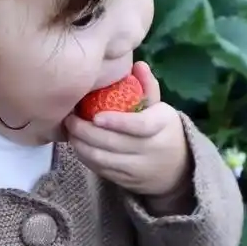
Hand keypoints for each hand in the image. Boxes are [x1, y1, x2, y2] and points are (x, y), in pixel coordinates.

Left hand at [64, 61, 191, 196]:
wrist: (177, 168)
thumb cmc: (163, 130)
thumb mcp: (161, 108)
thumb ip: (148, 86)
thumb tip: (138, 64)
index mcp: (161, 126)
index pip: (139, 126)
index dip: (117, 122)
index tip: (96, 116)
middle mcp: (150, 150)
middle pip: (112, 143)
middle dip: (85, 131)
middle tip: (70, 118)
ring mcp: (137, 168)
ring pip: (102, 159)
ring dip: (80, 145)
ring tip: (70, 130)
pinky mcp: (125, 181)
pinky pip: (100, 169)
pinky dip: (85, 156)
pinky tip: (77, 144)